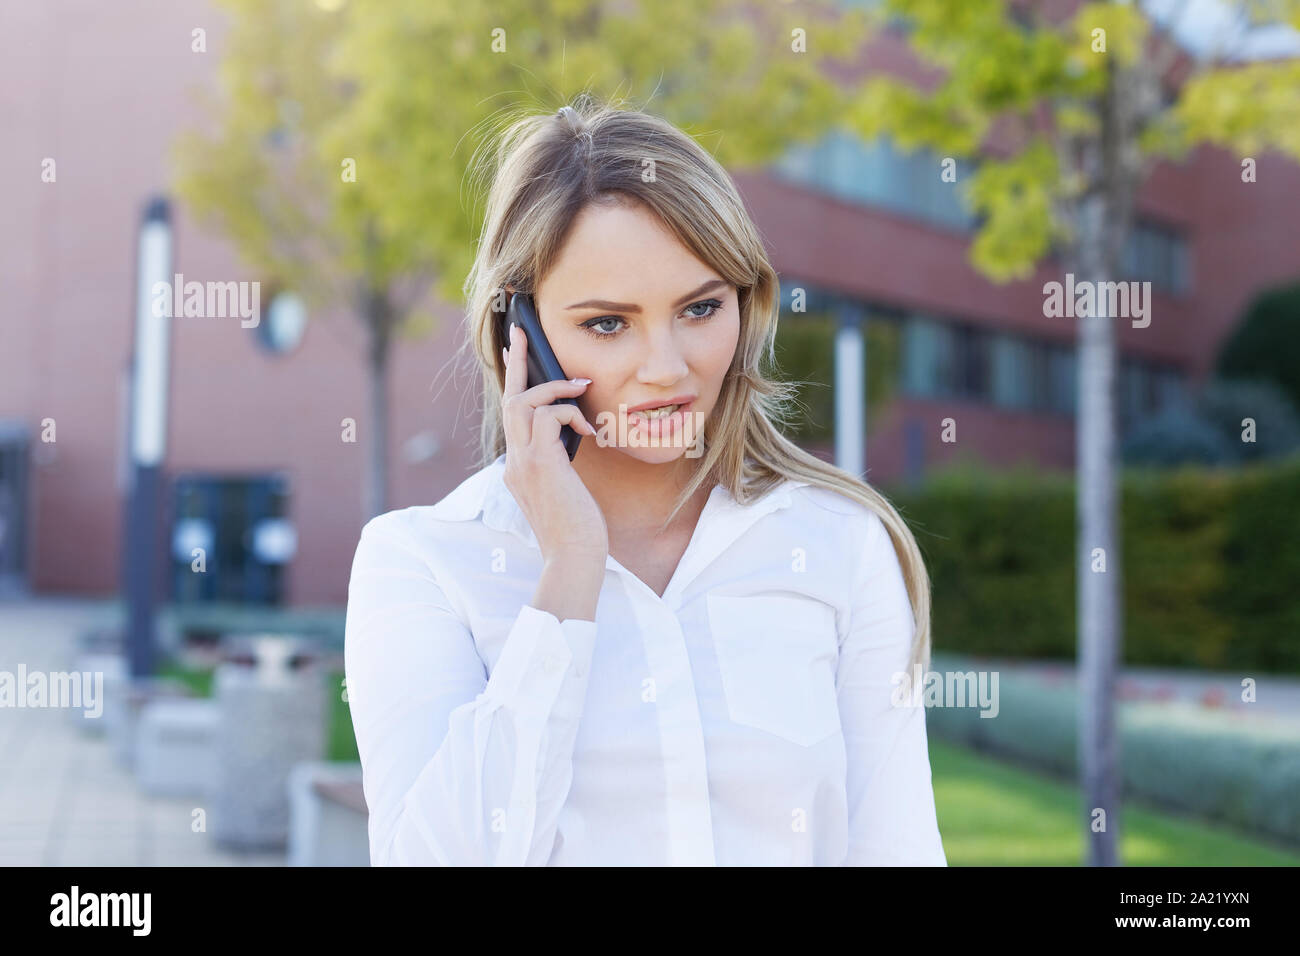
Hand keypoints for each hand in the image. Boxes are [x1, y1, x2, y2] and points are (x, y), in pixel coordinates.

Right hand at [501, 321, 608, 562]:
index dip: (513, 382)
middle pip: (509, 399)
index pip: (511, 415)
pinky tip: (588, 431)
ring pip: (524, 403)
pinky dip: (569, 414)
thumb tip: (570, 435)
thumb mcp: (565, 489)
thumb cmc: (578, 529)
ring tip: (582, 390)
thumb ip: (559, 462)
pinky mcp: (541, 465)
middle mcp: (514, 462)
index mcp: (518, 467)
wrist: (575, 558)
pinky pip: (548, 418)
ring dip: (555, 390)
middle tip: (523, 332)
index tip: (515, 352)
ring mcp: (523, 463)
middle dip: (517, 363)